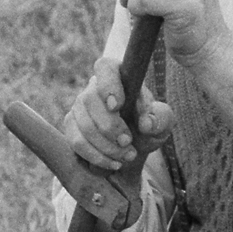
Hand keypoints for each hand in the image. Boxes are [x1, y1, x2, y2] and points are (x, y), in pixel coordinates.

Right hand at [63, 55, 173, 172]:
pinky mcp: (71, 127)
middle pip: (90, 100)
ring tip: (127, 156)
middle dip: (110, 127)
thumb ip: (160, 118)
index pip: (105, 68)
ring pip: (84, 125)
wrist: (133, 146)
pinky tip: (113, 163)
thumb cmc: (147, 126)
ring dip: (106, 146)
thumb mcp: (162, 122)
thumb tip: (146, 124)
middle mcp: (93, 88)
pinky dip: (96, 156)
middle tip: (128, 143)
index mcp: (117, 75)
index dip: (108, 85)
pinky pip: (76, 142)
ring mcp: (78, 107)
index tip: (117, 106)